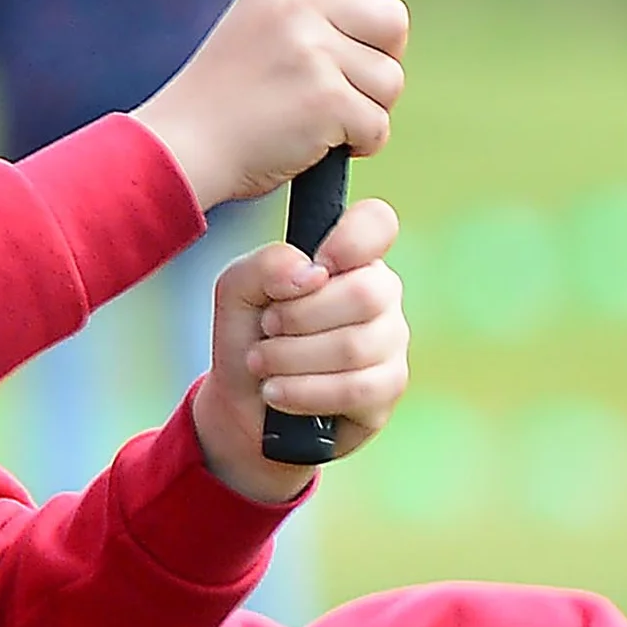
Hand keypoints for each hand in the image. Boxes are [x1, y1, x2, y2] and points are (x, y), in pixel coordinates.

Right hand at [133, 0, 407, 211]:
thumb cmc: (225, 98)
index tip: (360, 0)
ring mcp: (310, 53)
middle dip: (378, 57)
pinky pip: (377, 124)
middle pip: (392, 19)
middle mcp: (294, 7)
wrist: (182, 150)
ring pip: (390, 78)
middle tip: (335, 82)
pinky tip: (314, 143)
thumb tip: (382, 2)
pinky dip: (357, 143)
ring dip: (366, 107)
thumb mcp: (256, 25)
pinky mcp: (325, 101)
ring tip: (315, 117)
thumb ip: (311, 5)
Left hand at [191, 197, 408, 502]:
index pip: (377, 223)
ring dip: (290, 358)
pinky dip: (304, 392)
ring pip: (355, 346)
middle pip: (365, 293)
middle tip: (266, 329)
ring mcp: (390, 341)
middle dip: (298, 317)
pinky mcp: (388, 388)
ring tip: (261, 364)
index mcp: (346, 258)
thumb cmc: (247, 337)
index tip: (317, 264)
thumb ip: (264, 265)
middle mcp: (379, 294)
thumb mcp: (236, 292)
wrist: (242, 404)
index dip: (352, 239)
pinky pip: (357, 388)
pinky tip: (277, 393)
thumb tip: (311, 272)